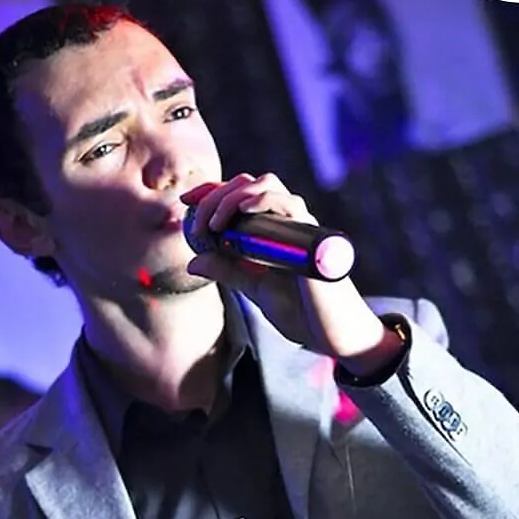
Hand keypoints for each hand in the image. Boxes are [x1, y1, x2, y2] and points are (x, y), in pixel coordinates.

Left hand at [181, 175, 403, 373]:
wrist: (333, 335)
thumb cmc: (302, 313)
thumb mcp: (255, 290)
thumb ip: (227, 271)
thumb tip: (193, 262)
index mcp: (273, 230)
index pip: (239, 195)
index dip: (211, 191)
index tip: (184, 202)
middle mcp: (287, 220)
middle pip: (247, 183)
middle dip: (215, 196)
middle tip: (197, 224)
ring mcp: (301, 225)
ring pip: (266, 184)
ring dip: (232, 196)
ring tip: (214, 223)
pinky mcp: (312, 236)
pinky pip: (288, 204)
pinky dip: (262, 201)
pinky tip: (241, 214)